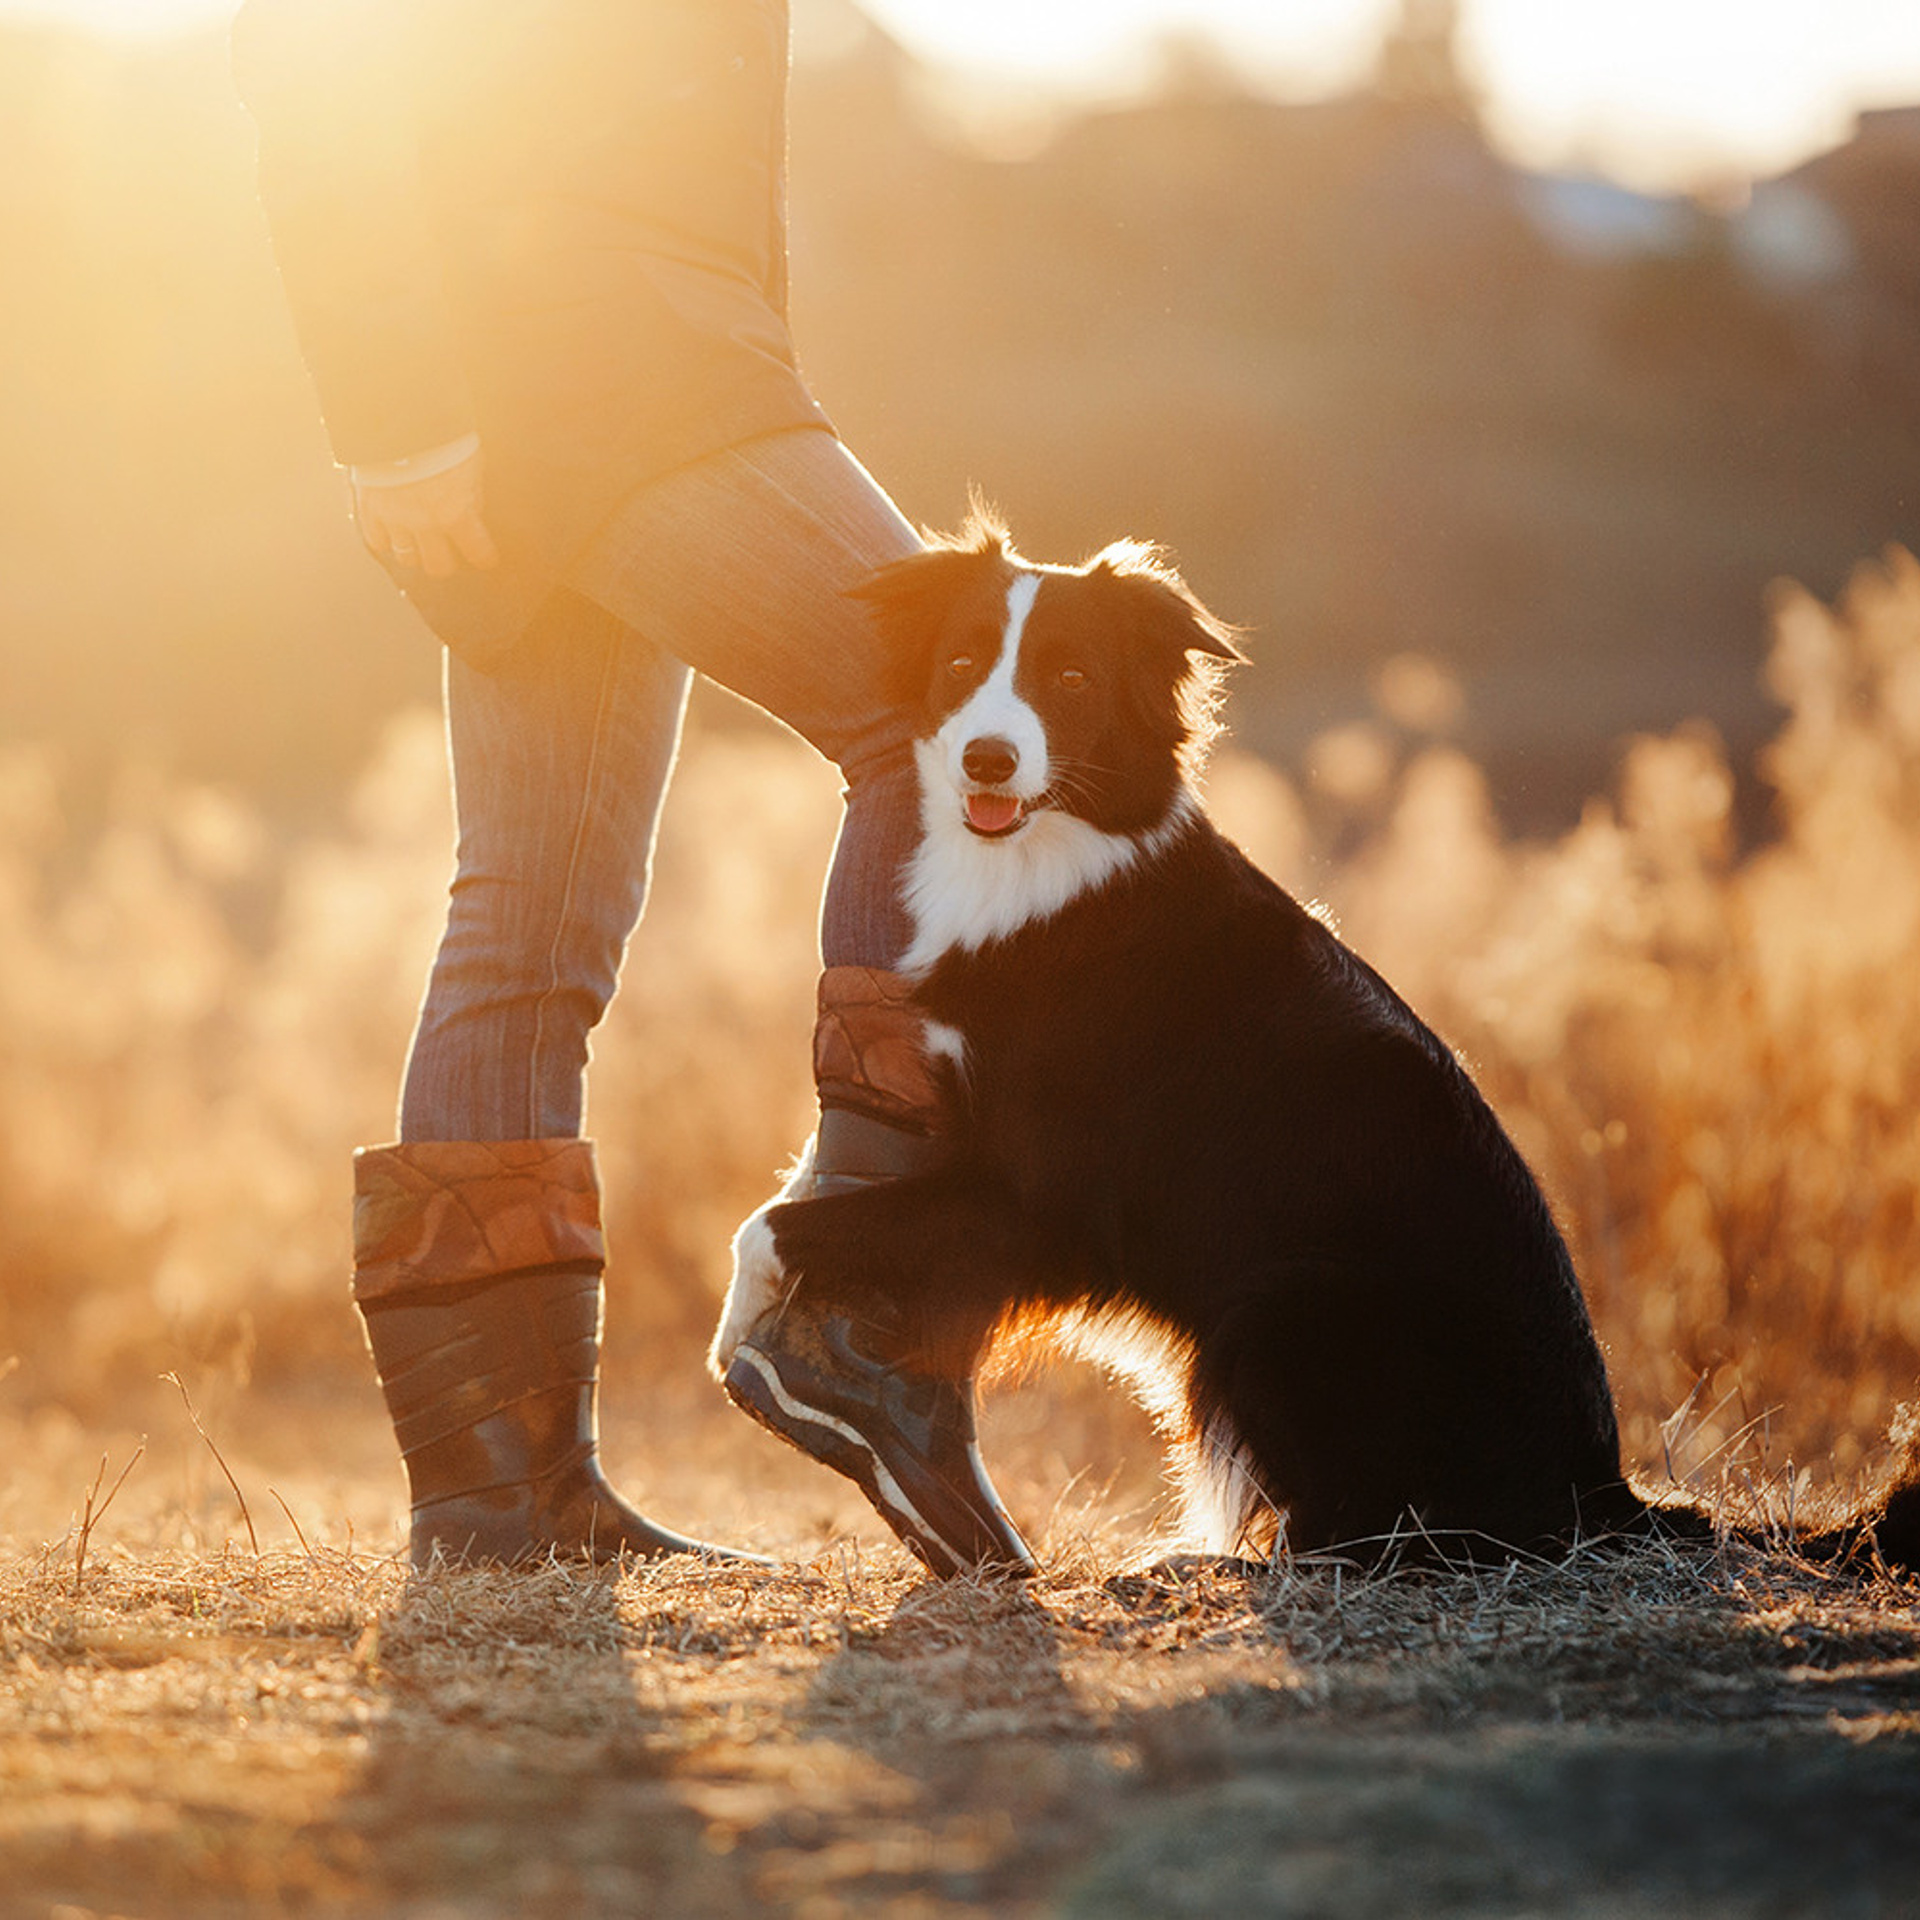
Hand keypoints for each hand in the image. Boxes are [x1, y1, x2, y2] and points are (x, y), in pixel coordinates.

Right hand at [354, 448, 499, 577]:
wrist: (394, 417)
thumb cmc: (438, 435)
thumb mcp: (470, 462)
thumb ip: (471, 492)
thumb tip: (473, 511)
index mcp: (455, 512)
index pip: (477, 550)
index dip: (483, 557)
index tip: (485, 559)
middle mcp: (426, 523)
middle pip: (438, 566)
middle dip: (445, 562)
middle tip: (447, 554)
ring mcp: (395, 519)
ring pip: (406, 558)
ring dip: (414, 553)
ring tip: (417, 544)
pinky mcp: (370, 510)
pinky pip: (376, 541)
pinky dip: (385, 540)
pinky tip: (391, 534)